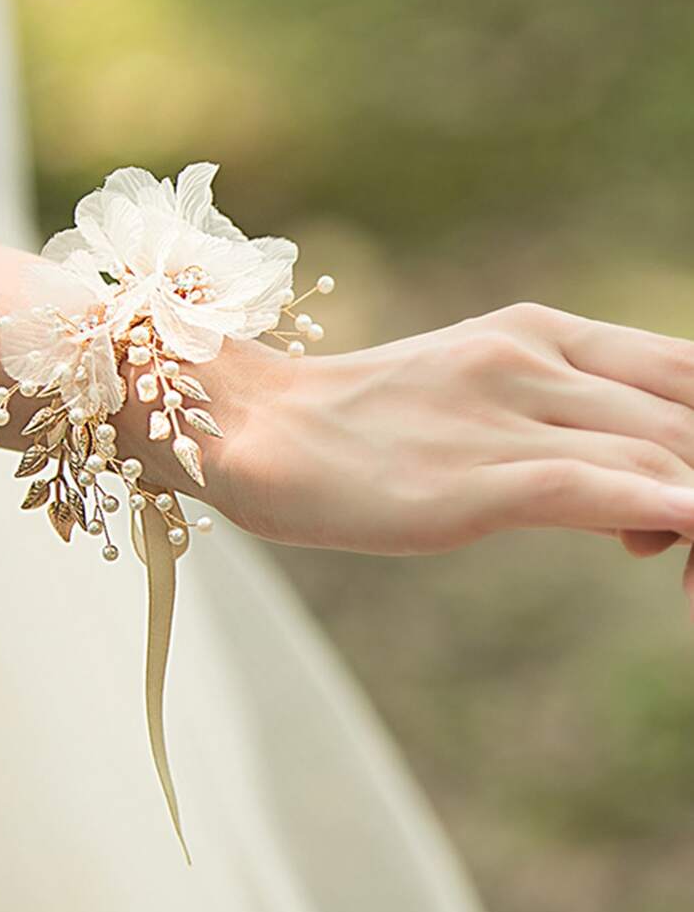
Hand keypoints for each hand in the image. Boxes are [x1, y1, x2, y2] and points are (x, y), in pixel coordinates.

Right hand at [188, 303, 693, 599]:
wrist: (260, 426)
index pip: (685, 368)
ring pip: (659, 453)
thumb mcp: (480, 394)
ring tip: (687, 580)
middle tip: (692, 560)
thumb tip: (661, 492)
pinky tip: (678, 532)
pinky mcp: (469, 476)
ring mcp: (500, 413)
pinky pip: (588, 485)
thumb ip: (568, 420)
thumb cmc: (369, 422)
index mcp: (539, 330)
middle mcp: (531, 357)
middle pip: (685, 415)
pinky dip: (656, 508)